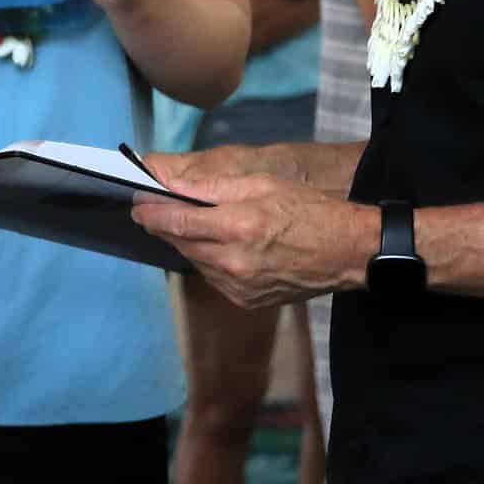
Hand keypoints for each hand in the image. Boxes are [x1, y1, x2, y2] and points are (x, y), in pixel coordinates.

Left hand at [130, 150, 377, 307]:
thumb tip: (169, 183)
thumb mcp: (261, 185)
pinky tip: (227, 247)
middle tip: (158, 210)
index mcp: (237, 227)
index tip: (136, 205)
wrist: (347, 252)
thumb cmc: (309, 210)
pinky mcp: (247, 301)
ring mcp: (240, 286)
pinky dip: (212, 261)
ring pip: (196, 262)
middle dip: (167, 226)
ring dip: (191, 244)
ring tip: (205, 225)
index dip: (150, 213)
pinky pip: (215, 278)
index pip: (176, 222)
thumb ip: (210, 188)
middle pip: (181, 244)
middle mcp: (234, 262)